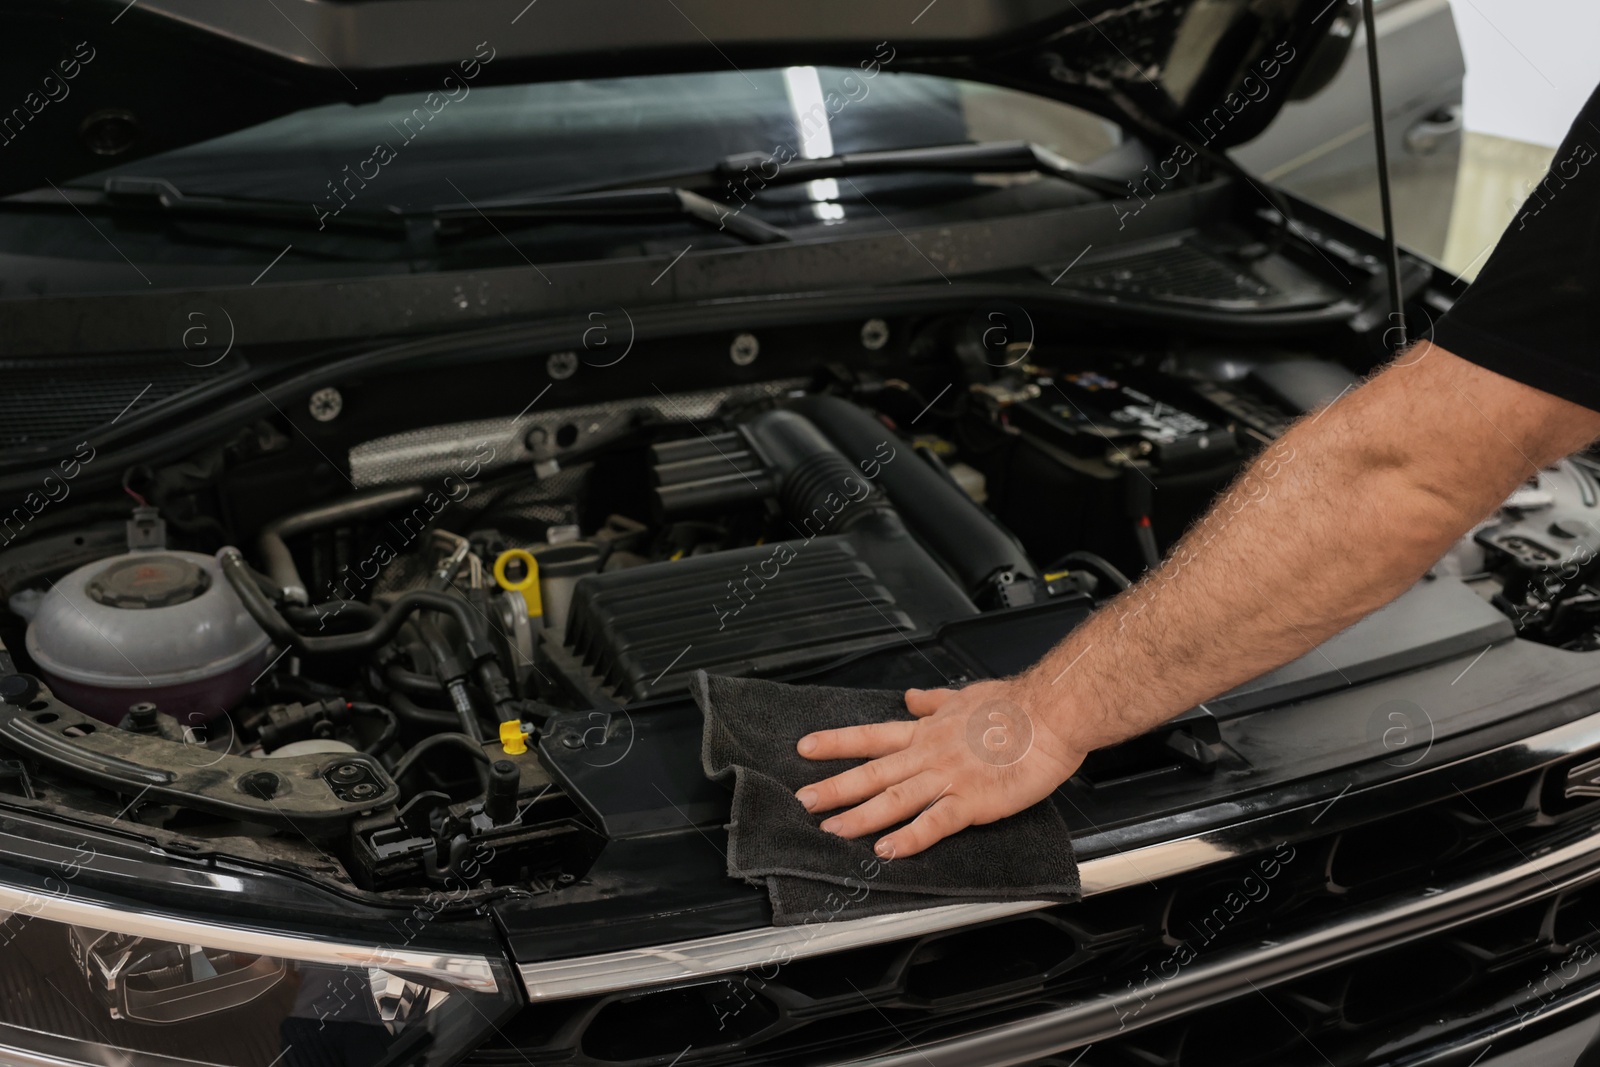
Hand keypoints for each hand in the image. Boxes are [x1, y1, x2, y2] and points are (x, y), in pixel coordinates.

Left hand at [793, 678, 1085, 858]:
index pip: (871, 736)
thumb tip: (912, 697)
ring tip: (832, 831)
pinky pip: (934, 823)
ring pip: (894, 799)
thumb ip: (934, 701)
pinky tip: (888, 851)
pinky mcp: (972, 801)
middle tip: (803, 801)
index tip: (805, 748)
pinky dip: (909, 838)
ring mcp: (948, 778)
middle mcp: (930, 754)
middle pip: (873, 772)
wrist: (1051, 713)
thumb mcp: (965, 695)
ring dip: (860, 816)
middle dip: (835, 787)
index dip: (836, 742)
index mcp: (927, 732)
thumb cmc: (1016, 705)